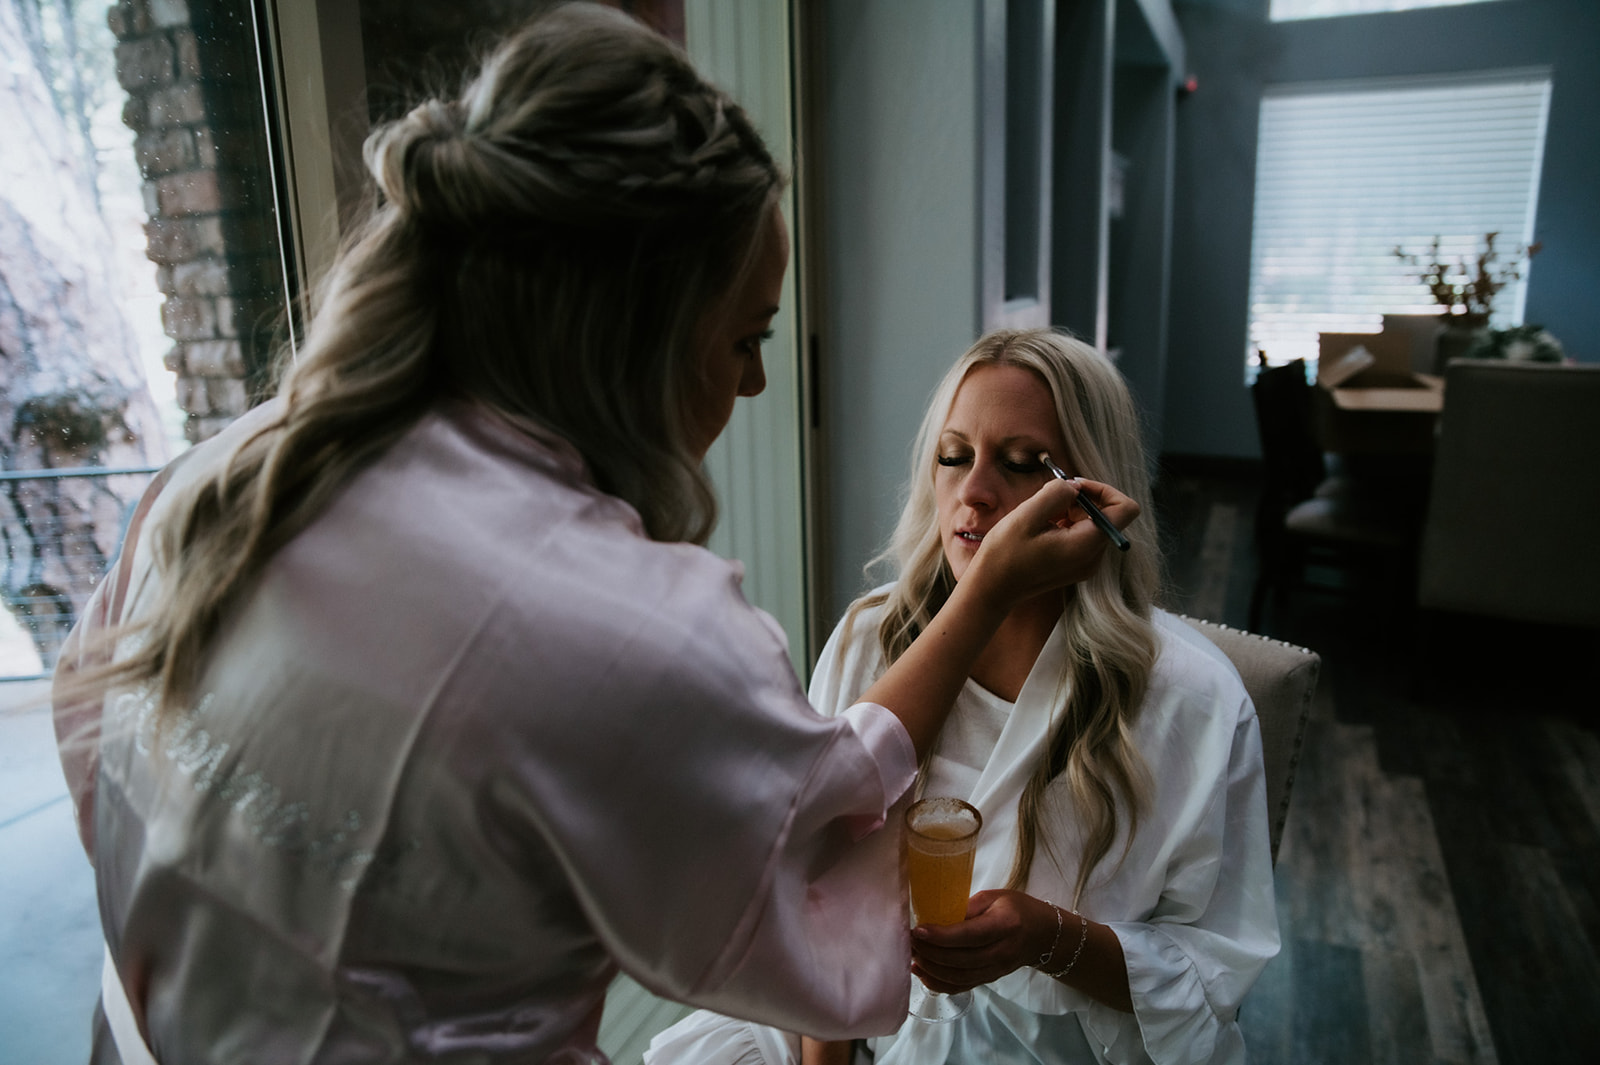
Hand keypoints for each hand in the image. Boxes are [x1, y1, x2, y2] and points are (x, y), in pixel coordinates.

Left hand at [908, 890, 1057, 994]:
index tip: (917, 930)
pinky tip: (922, 973)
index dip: (941, 936)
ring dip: (931, 970)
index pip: (969, 936)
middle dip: (930, 953)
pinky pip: (962, 987)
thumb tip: (935, 918)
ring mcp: (997, 970)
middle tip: (909, 941)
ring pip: (959, 977)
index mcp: (1004, 926)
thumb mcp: (994, 897)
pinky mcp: (990, 979)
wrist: (1042, 934)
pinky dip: (939, 984)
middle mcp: (1002, 952)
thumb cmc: (1016, 909)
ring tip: (913, 956)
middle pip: (960, 960)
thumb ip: (967, 907)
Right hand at [965, 478, 1139, 608]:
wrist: (991, 589)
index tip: (1074, 487)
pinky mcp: (1075, 566)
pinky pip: (1082, 535)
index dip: (1103, 490)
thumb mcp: (1027, 515)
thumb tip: (1074, 486)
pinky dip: (1066, 523)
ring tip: (1041, 515)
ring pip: (1093, 523)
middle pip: (1108, 514)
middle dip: (1082, 499)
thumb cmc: (1005, 555)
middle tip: (1049, 498)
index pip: (1126, 508)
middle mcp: (1094, 557)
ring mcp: (1086, 563)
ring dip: (1071, 511)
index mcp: (1088, 544)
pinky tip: (1041, 527)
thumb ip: (1057, 493)